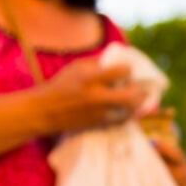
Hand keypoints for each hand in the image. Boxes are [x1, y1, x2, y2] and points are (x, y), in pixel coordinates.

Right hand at [32, 58, 147, 133]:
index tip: (127, 71)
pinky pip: (121, 120)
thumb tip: (120, 61)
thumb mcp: (77, 67)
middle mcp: (96, 96)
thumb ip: (98, 63)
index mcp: (90, 78)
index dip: (128, 70)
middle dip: (139, 91)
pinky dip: (128, 114)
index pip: (122, 72)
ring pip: (129, 111)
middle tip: (140, 88)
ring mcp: (98, 112)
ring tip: (138, 99)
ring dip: (137, 105)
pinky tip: (129, 110)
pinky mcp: (98, 124)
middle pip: (131, 95)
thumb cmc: (61, 85)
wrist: (44, 110)